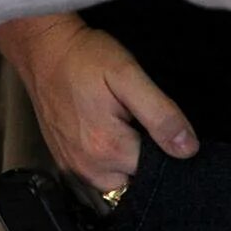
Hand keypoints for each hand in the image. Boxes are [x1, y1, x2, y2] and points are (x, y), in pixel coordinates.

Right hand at [0, 14, 194, 191]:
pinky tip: (104, 133)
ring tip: (122, 126)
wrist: (42, 48)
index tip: (158, 125)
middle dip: (143, 157)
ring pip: (117, 182)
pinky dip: (106, 163)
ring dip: (125, 163)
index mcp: (108, 148)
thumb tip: (187, 149)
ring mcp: (72, 166)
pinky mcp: (63, 161)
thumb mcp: (128, 75)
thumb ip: (160, 114)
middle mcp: (87, 167)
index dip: (164, 148)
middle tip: (137, 120)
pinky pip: (96, 177)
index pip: (156, 169)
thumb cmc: (85, 57)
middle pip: (136, 180)